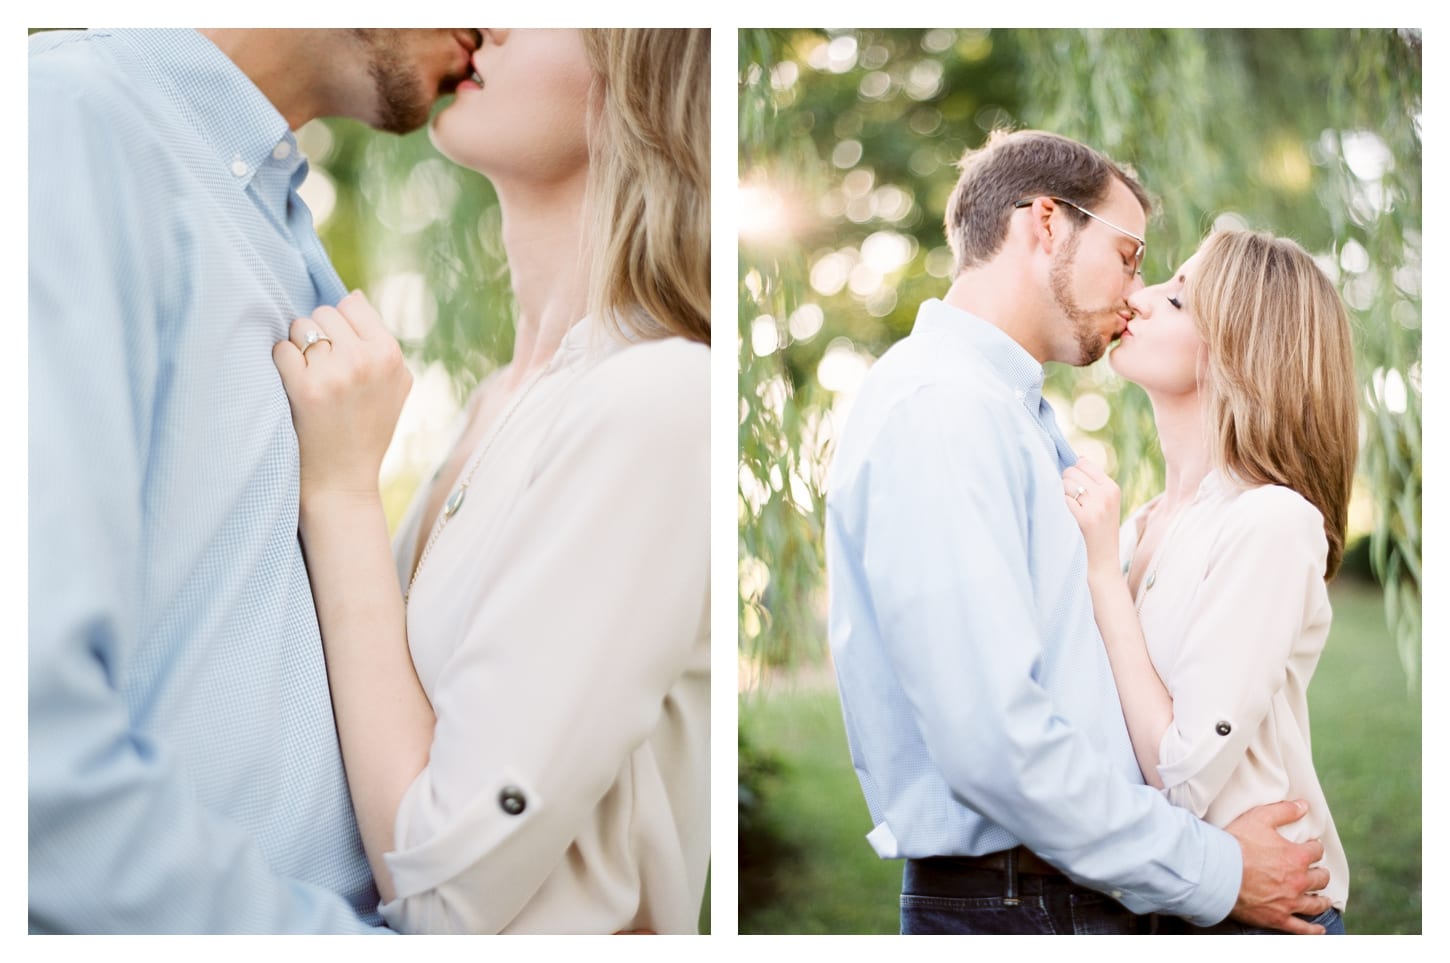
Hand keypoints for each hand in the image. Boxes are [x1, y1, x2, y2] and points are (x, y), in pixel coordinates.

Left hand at [273, 291, 411, 496]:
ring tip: (308, 378)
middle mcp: (366, 360)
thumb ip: (381, 342)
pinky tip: (292, 387)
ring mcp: (337, 373)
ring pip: (299, 327)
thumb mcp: (395, 386)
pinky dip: (281, 365)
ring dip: (297, 347)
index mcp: (391, 355)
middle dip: (317, 335)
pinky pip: (281, 350)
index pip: (352, 304)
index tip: (338, 350)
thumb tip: (353, 296)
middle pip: (323, 313)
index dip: (340, 325)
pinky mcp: (306, 389)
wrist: (344, 482)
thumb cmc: (367, 431)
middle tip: (321, 370)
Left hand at [1062, 457, 1120, 577]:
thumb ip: (1092, 482)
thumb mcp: (1104, 503)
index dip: (1072, 473)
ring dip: (1060, 495)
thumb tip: (1076, 458)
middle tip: (1070, 503)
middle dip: (1064, 484)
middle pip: (1071, 472)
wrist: (1103, 561)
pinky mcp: (1085, 518)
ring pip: (1064, 484)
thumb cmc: (1098, 531)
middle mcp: (1106, 494)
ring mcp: (1097, 506)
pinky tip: (1066, 518)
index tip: (1072, 488)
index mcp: (1112, 487)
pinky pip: (1062, 499)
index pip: (1083, 463)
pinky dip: (1058, 506)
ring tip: (1069, 511)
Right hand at [1226, 799, 1332, 933]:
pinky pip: (1301, 928)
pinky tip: (1319, 930)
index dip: (1313, 847)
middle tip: (1315, 871)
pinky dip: (1313, 930)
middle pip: (1320, 878)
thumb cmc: (1236, 843)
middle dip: (1319, 872)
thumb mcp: (1259, 818)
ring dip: (1321, 899)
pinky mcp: (1278, 918)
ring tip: (1321, 897)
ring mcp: (1289, 902)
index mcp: (1296, 857)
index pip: (1315, 851)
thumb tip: (1304, 805)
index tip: (1309, 846)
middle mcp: (1298, 881)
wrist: (1217, 872)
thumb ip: (1284, 811)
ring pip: (1315, 903)